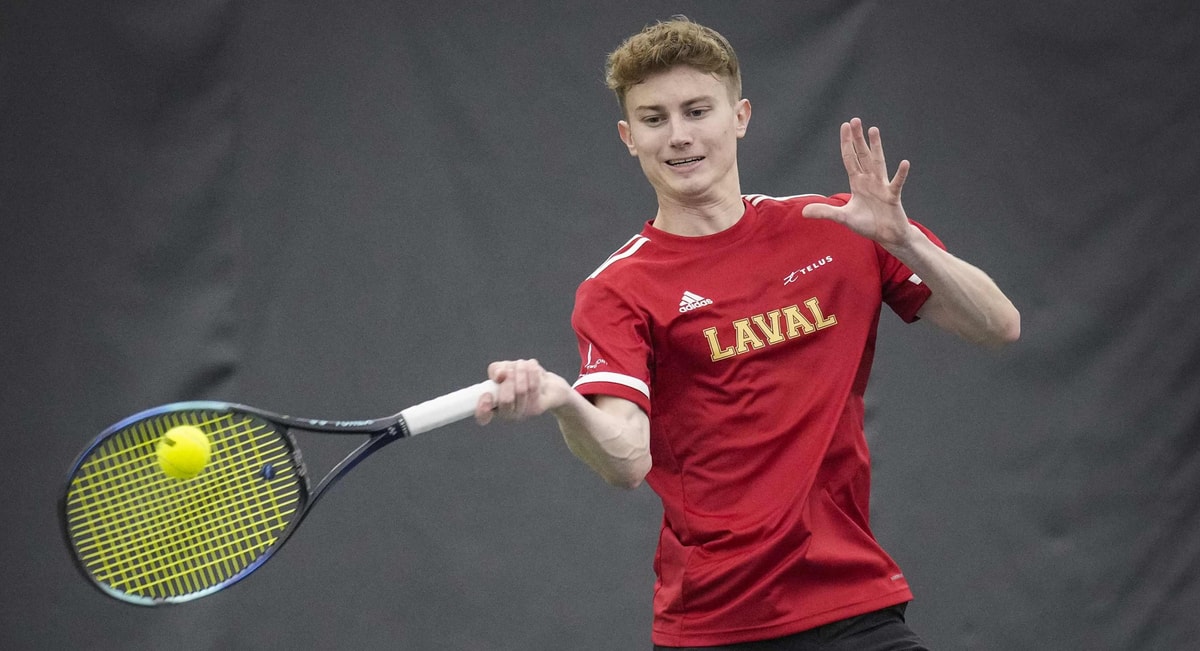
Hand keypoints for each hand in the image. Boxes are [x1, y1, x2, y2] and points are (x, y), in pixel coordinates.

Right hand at [474, 359, 570, 424]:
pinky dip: (532, 371)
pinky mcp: (538, 408)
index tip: (487, 394)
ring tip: (522, 363)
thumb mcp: (504, 368)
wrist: (549, 384)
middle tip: (511, 369)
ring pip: (521, 391)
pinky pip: (534, 387)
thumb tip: (500, 375)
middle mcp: (507, 414)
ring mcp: (523, 413)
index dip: (482, 408)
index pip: (483, 416)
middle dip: (509, 378)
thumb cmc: (521, 376)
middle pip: (505, 400)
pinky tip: (532, 365)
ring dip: (521, 371)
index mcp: (494, 406)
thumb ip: (496, 369)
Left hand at [802, 118, 913, 248]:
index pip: (850, 159)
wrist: (887, 235)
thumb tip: (803, 212)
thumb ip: (825, 212)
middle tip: (855, 120)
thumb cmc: (867, 224)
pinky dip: (901, 174)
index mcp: (857, 183)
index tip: (845, 126)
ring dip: (875, 147)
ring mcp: (882, 187)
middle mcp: (870, 180)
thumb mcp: (843, 218)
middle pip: (862, 155)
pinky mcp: (892, 197)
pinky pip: (896, 184)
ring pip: (878, 162)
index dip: (846, 143)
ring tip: (873, 130)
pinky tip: (904, 163)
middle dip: (858, 138)